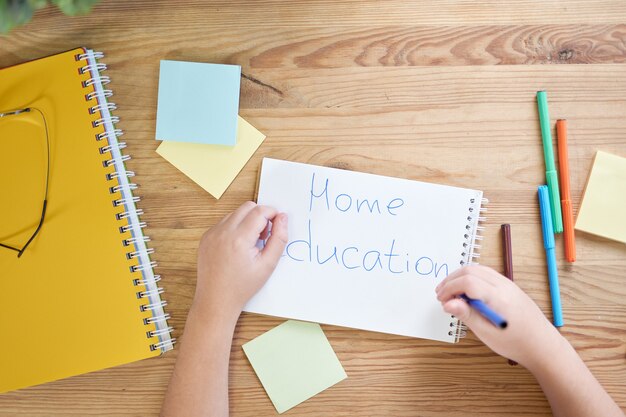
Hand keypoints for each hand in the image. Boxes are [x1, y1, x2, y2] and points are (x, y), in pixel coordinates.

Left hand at [193, 201, 287, 318]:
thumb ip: (279, 239)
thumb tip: (283, 218)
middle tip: (263, 236)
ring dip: (247, 221)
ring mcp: (212, 233)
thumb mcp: (268, 265)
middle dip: (260, 216)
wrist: (216, 299)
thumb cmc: (242, 286)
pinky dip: (234, 227)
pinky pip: (224, 222)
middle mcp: (223, 232)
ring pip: (235, 213)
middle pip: (247, 207)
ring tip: (250, 243)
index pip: (260, 211)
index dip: (272, 214)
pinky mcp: (206, 237)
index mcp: (239, 239)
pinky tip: (237, 246)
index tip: (277, 224)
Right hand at [435, 265, 562, 369]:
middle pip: (471, 270)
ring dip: (460, 277)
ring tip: (450, 293)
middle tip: (441, 295)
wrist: (542, 345)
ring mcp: (508, 284)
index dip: (450, 288)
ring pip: (478, 269)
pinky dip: (471, 279)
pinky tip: (466, 292)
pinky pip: (486, 274)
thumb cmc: (516, 343)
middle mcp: (504, 286)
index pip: (467, 281)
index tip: (441, 300)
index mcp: (498, 298)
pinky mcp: (510, 286)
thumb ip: (467, 315)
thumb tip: (448, 304)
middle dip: (452, 280)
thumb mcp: (487, 333)